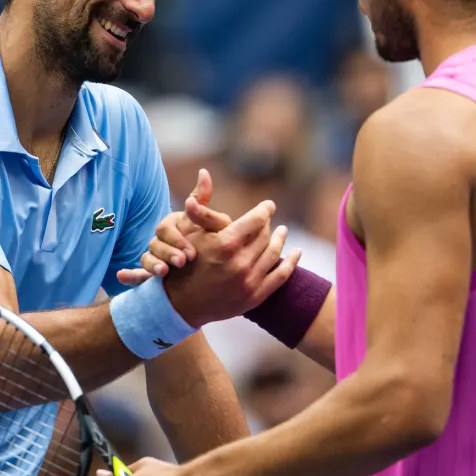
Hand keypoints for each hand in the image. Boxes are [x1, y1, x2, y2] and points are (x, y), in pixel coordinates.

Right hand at [116, 169, 228, 285]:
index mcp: (174, 225)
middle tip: (183, 262)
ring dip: (152, 265)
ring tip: (163, 272)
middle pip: (155, 243)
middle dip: (168, 253)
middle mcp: (163, 240)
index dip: (176, 239)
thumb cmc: (218, 240)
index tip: (191, 253)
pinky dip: (129, 275)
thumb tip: (203, 172)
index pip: (166, 228)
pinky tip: (121, 277)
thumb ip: (206, 204)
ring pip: (146, 258)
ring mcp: (157, 256)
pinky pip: (138, 275)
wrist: (221, 267)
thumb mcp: (217, 224)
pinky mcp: (154, 275)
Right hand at [162, 194, 301, 327]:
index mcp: (225, 244)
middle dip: (268, 224)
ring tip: (283, 232)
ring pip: (274, 254)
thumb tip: (204, 172)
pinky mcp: (253, 297)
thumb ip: (202, 204)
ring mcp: (248, 282)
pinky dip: (291, 263)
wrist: (179, 304)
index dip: (264, 210)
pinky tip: (296, 252)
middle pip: (265, 235)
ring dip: (281, 240)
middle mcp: (239, 263)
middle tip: (269, 219)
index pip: (255, 220)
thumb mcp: (188, 231)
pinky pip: (280, 276)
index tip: (268, 205)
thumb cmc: (181, 262)